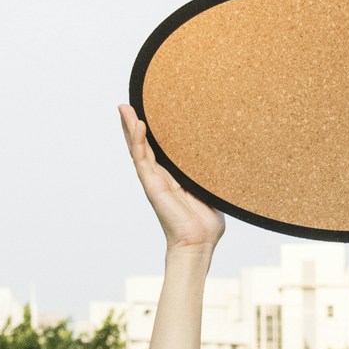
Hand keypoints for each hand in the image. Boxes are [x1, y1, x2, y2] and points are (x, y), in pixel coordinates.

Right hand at [118, 105, 224, 253]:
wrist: (199, 242)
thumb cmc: (205, 223)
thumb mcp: (208, 189)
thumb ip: (208, 174)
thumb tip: (224, 156)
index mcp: (171, 177)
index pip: (156, 150)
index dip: (149, 132)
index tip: (145, 113)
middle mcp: (159, 177)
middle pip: (141, 146)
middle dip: (132, 126)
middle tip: (125, 106)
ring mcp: (153, 181)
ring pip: (138, 149)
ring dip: (130, 128)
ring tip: (124, 108)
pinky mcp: (152, 186)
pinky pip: (143, 160)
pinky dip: (138, 142)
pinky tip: (137, 125)